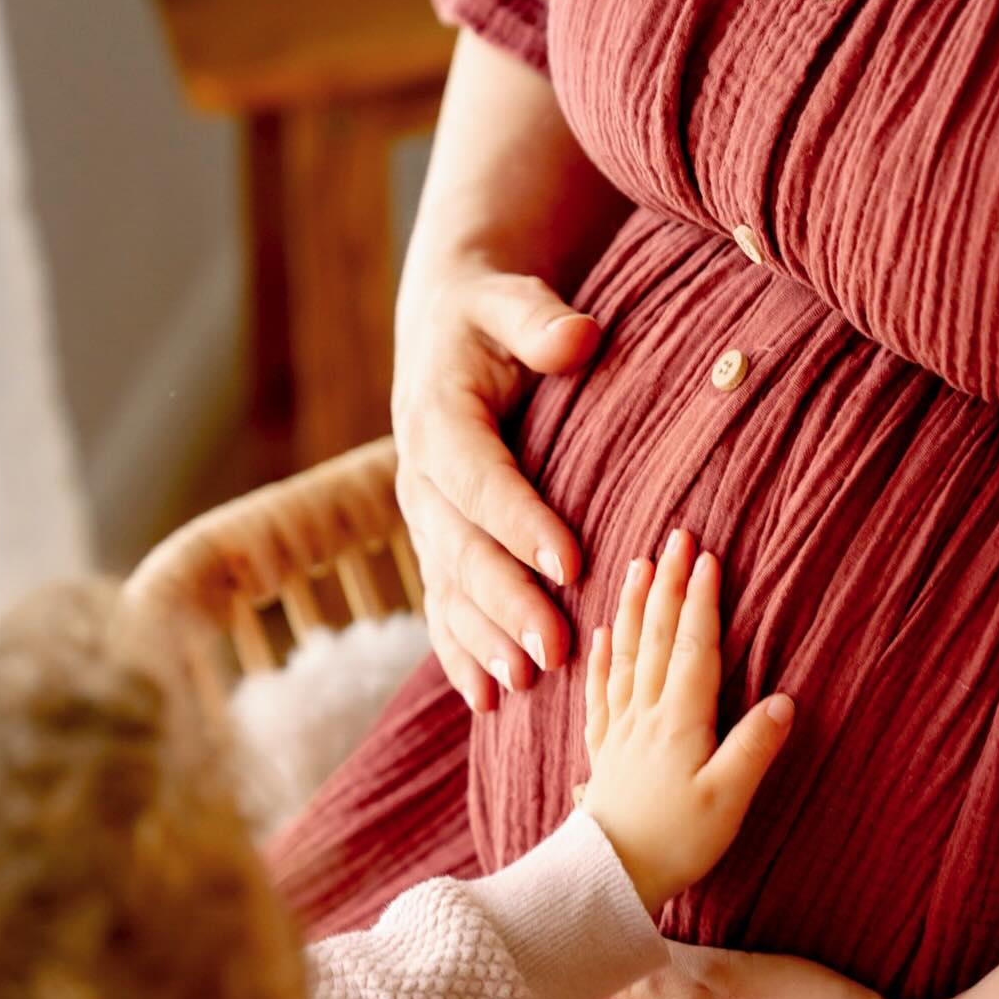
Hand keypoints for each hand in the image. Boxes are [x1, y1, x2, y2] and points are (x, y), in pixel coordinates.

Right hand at [392, 252, 600, 712]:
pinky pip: (442, 607)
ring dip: (483, 641)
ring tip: (523, 686)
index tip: (570, 563)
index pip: (481, 478)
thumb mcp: (511, 298)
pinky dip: (460, 654)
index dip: (520, 523)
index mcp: (439, 419)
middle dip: (506, 604)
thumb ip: (539, 318)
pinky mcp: (436, 545)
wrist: (447, 326)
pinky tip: (486, 699)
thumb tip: (578, 336)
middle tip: (552, 649)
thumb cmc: (493, 313)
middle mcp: (421, 478)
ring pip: (450, 589)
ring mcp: (424, 520)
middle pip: (463, 550)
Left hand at [582, 532, 794, 912]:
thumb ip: (754, 748)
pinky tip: (603, 634)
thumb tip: (785, 700)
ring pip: (627, 654)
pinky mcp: (604, 751)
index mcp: (681, 722)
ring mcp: (621, 730)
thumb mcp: (728, 800)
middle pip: (658, 638)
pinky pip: (601, 691)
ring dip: (636, 607)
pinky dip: (602, 657)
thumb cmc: (674, 842)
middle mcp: (647, 716)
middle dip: (670, 584)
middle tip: (675, 536)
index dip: (701, 601)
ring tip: (639, 565)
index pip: (693, 648)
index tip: (707, 556)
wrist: (608, 877)